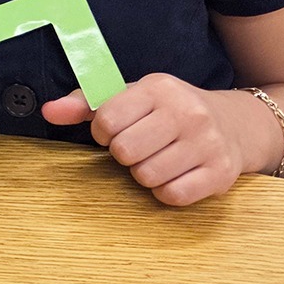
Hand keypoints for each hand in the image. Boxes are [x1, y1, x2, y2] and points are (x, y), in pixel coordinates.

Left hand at [42, 74, 266, 206]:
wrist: (236, 124)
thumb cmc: (171, 111)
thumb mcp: (132, 96)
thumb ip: (87, 103)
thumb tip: (47, 111)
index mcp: (159, 88)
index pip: (107, 119)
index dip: (102, 132)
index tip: (114, 131)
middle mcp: (187, 112)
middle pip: (125, 151)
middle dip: (124, 154)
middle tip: (139, 147)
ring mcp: (207, 143)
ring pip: (147, 176)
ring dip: (144, 174)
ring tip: (158, 158)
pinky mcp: (220, 173)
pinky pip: (173, 195)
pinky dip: (166, 191)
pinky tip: (174, 174)